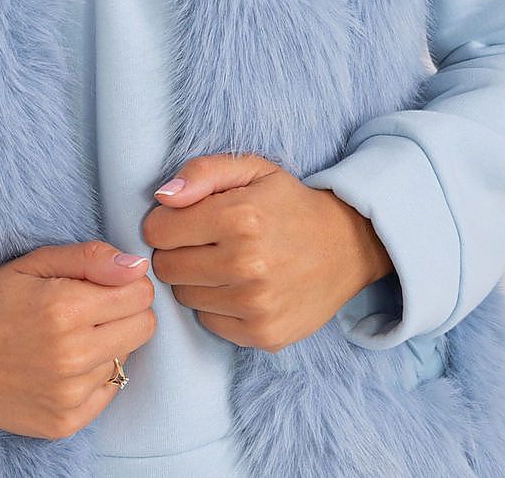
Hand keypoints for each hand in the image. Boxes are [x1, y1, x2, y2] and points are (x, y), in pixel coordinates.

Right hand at [0, 240, 156, 439]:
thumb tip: (137, 266)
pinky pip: (109, 393)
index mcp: (65, 308)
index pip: (140, 294)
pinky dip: (94, 377)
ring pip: (126, 359)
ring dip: (107, 345)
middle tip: (93, 310)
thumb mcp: (35, 262)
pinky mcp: (64, 422)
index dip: (127, 284)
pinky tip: (65, 365)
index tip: (106, 285)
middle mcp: (71, 354)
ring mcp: (68, 394)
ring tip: (70, 338)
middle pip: (144, 328)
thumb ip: (90, 258)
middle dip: (126, 312)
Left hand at [141, 153, 393, 352]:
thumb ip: (202, 172)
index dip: (165, 222)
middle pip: (165, 268)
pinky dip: (216, 305)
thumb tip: (162, 197)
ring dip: (195, 280)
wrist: (346, 247)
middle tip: (202, 242)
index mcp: (239, 217)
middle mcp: (247, 264)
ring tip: (223, 262)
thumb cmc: (288, 204)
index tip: (184, 219)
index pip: (157, 231)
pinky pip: (208, 322)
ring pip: (184, 297)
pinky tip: (239, 287)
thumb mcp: (251, 169)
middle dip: (175, 251)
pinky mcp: (265, 335)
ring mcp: (257, 305)